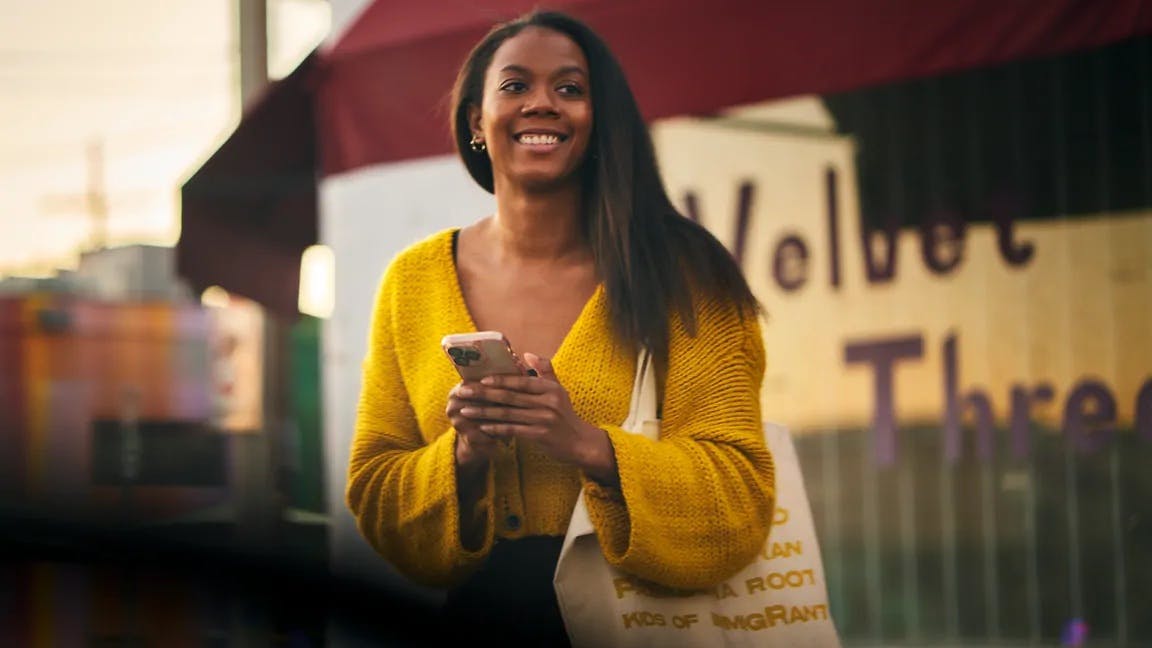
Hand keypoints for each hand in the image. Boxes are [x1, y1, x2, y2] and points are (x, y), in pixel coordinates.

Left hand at [457, 354, 618, 483]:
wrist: (579, 442)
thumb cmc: (565, 414)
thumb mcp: (559, 389)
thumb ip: (544, 369)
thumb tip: (526, 354)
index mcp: (550, 389)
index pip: (521, 381)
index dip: (501, 379)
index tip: (481, 379)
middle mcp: (547, 403)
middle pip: (510, 397)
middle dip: (484, 394)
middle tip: (464, 392)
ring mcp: (543, 420)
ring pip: (507, 414)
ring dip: (484, 412)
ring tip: (466, 410)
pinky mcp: (539, 436)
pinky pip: (512, 430)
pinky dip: (496, 428)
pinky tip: (482, 427)